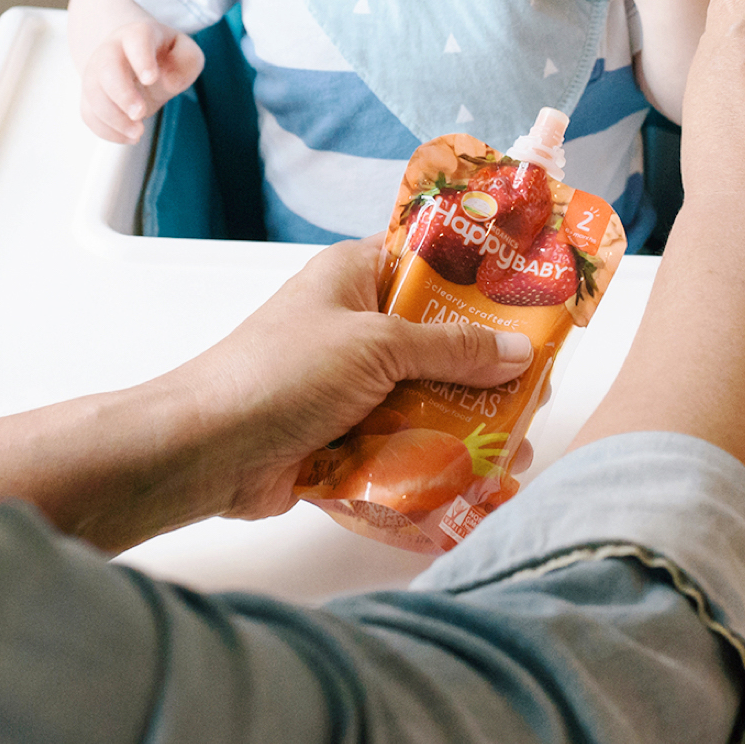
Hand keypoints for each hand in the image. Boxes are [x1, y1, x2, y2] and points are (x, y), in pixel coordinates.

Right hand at [79, 20, 203, 142]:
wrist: (132, 59)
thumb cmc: (163, 56)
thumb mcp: (184, 52)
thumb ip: (187, 61)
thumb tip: (167, 81)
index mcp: (137, 35)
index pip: (136, 39)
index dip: (141, 58)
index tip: (151, 78)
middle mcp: (111, 51)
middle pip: (107, 68)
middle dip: (122, 94)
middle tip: (140, 113)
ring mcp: (96, 73)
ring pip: (94, 95)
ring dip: (114, 119)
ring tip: (138, 132)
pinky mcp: (90, 96)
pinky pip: (89, 114)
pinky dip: (107, 130)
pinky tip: (129, 136)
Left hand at [184, 238, 533, 523]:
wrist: (208, 450)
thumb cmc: (281, 373)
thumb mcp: (375, 345)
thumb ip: (450, 348)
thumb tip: (516, 351)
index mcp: (355, 276)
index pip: (430, 264)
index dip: (481, 281)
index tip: (534, 302)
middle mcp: (355, 325)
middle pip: (438, 341)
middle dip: (486, 370)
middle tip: (536, 392)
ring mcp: (349, 385)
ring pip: (424, 398)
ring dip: (465, 424)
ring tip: (517, 448)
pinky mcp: (344, 437)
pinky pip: (401, 445)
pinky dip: (432, 461)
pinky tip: (477, 479)